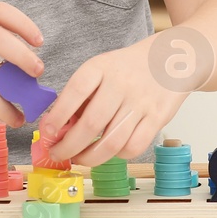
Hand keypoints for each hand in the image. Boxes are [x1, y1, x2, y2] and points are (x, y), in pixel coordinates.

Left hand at [37, 36, 189, 167]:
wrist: (169, 58)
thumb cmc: (126, 69)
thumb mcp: (99, 71)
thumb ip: (79, 98)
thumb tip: (58, 130)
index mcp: (101, 67)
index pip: (75, 92)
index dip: (58, 115)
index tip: (47, 132)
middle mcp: (121, 84)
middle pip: (92, 124)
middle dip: (69, 146)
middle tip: (58, 153)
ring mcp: (142, 102)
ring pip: (112, 142)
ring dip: (90, 158)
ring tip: (79, 158)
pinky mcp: (158, 118)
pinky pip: (134, 147)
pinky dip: (117, 156)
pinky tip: (108, 152)